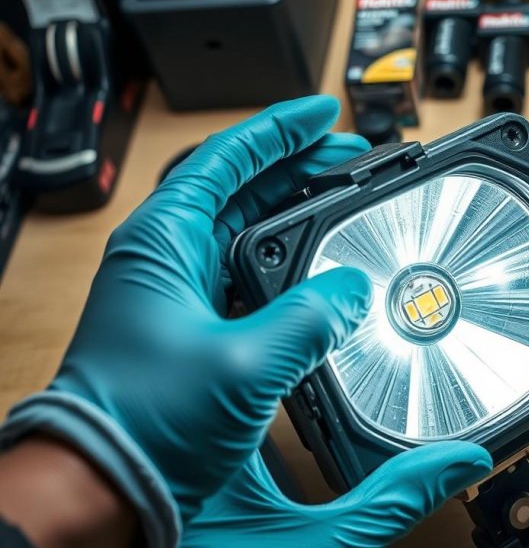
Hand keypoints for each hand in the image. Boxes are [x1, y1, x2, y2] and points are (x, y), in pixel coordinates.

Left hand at [0, 96, 488, 546]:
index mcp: (164, 242)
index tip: (326, 114)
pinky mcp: (198, 329)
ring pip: (248, 229)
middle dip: (298, 165)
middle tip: (350, 155)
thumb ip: (312, 319)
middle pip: (241, 187)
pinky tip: (322, 270)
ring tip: (344, 198)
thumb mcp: (244, 363)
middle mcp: (169, 259)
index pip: (226, 157)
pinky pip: (251, 274)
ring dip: (296, 211)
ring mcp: (182, 294)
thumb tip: (353, 291)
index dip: (280, 129)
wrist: (101, 487)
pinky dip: (290, 261)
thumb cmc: (140, 423)